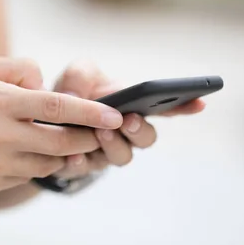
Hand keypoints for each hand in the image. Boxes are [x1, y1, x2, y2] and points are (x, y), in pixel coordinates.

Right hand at [0, 57, 122, 194]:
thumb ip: (20, 70)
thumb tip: (48, 85)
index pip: (56, 107)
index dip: (91, 112)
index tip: (117, 115)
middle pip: (60, 143)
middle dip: (87, 139)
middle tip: (101, 134)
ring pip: (45, 164)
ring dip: (60, 153)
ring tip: (61, 140)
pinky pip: (23, 176)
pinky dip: (32, 164)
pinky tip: (23, 151)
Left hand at [51, 61, 204, 178]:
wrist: (44, 119)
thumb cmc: (72, 93)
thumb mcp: (76, 76)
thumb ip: (80, 75)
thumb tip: (77, 96)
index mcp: (133, 106)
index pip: (165, 109)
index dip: (184, 107)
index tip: (199, 103)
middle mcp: (126, 133)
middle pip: (147, 139)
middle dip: (140, 130)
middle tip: (129, 119)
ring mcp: (107, 152)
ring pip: (122, 157)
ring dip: (113, 145)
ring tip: (99, 132)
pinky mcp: (83, 166)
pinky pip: (86, 169)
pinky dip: (81, 161)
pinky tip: (73, 154)